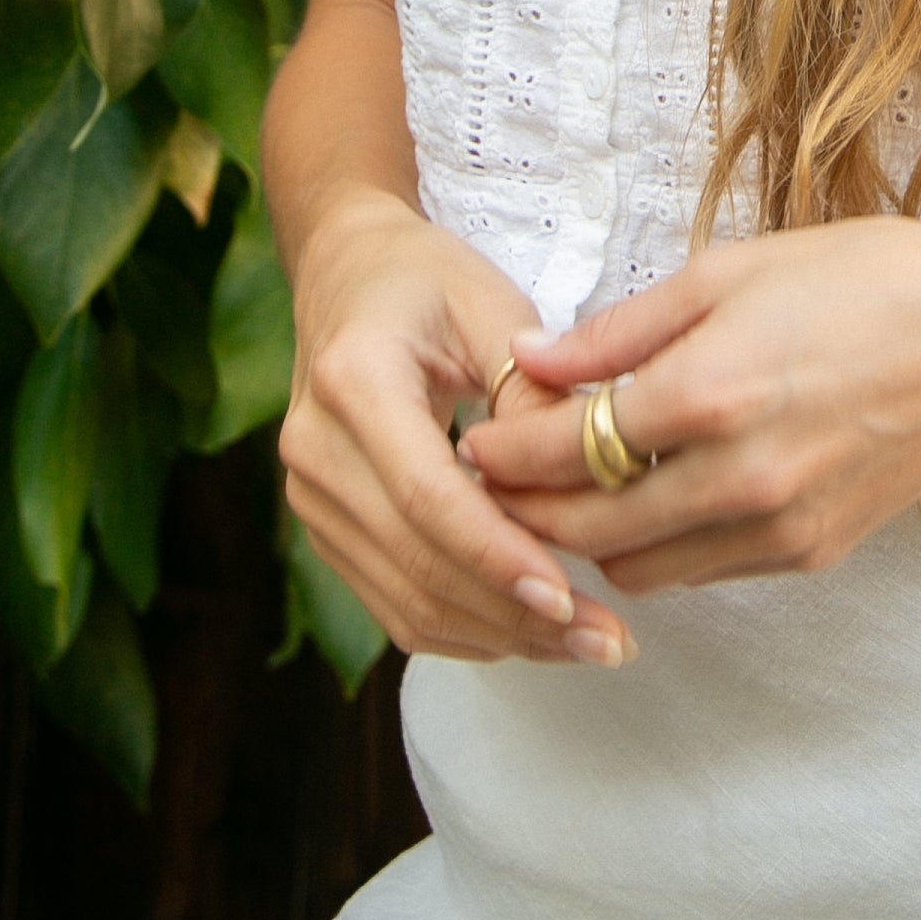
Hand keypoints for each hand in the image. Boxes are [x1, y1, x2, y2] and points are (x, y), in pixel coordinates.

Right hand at [279, 194, 636, 666]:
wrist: (345, 276)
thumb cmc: (426, 280)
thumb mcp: (488, 303)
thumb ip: (532, 386)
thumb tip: (586, 471)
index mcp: (352, 381)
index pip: (428, 495)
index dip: (499, 555)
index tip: (570, 598)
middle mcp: (315, 450)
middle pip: (420, 562)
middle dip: (517, 615)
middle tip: (610, 642)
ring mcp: (310, 499)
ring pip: (407, 601)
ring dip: (500, 635)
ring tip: (587, 643)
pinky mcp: (326, 529)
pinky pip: (394, 604)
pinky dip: (466, 628)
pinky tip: (533, 630)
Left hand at [460, 213, 920, 595]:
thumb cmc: (865, 278)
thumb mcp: (731, 270)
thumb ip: (621, 328)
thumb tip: (531, 359)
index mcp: (706, 395)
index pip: (564, 452)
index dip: (503, 450)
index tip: (472, 436)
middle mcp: (735, 480)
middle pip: (586, 529)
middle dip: (525, 511)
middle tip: (494, 480)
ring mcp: (776, 529)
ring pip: (639, 568)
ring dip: (591, 537)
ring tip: (571, 487)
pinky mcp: (810, 554)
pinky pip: (702, 570)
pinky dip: (662, 544)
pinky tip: (656, 494)